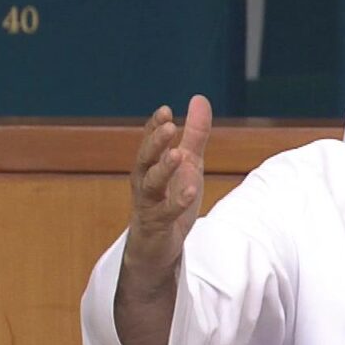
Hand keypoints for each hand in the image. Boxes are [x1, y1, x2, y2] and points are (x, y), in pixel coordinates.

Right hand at [123, 94, 211, 282]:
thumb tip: (199, 99)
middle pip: (145, 159)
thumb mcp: (189, 164)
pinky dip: (177, 202)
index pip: (150, 142)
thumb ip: (194, 134)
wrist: (159, 246)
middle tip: (169, 126)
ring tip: (178, 154)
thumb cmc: (170, 199)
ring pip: (151, 185)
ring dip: (163, 169)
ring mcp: (148, 204)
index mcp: (152, 165)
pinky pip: (165, 213)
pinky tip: (190, 190)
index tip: (165, 110)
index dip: (155, 126)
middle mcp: (145, 182)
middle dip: (156, 142)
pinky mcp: (156, 225)